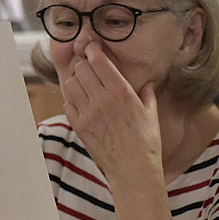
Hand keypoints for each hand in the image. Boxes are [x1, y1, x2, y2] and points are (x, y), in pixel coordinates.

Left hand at [60, 42, 162, 181]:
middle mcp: (102, 100)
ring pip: (71, 84)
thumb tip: (147, 83)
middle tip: (91, 70)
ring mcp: (88, 114)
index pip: (99, 61)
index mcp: (121, 92)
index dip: (94, 51)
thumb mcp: (151, 114)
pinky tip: (83, 105)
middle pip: (81, 69)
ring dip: (77, 82)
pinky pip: (67, 104)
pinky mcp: (80, 127)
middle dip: (85, 66)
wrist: (133, 170)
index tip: (94, 49)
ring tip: (86, 87)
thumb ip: (147, 94)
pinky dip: (73, 101)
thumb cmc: (147, 142)